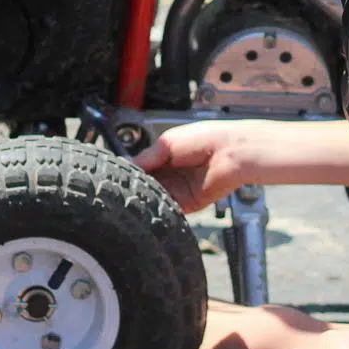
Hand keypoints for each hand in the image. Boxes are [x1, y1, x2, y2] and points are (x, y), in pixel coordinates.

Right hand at [133, 121, 268, 211]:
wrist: (230, 153)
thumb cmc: (205, 139)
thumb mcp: (167, 143)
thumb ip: (147, 157)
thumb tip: (127, 165)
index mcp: (166, 156)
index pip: (142, 169)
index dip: (131, 173)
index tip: (117, 177)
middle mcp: (172, 174)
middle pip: (146, 186)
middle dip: (137, 188)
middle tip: (123, 190)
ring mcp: (179, 190)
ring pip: (155, 199)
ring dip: (146, 199)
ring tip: (134, 197)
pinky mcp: (188, 203)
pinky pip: (169, 208)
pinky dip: (159, 208)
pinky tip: (150, 205)